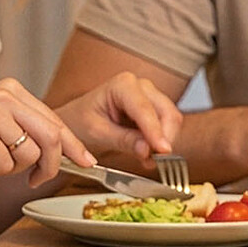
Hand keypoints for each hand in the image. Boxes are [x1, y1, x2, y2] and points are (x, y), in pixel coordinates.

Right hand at [0, 78, 93, 186]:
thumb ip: (23, 128)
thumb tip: (60, 152)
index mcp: (12, 90)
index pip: (54, 120)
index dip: (73, 145)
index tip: (87, 161)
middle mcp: (5, 96)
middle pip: (51, 137)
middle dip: (50, 166)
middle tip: (36, 180)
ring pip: (29, 155)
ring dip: (9, 168)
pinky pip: (4, 165)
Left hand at [55, 71, 181, 166]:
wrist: (75, 122)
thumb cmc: (80, 121)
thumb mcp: (97, 133)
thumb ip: (123, 141)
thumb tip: (147, 150)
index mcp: (123, 85)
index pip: (145, 109)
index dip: (156, 132)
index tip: (163, 151)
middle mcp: (141, 86)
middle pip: (167, 112)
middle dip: (164, 138)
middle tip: (155, 161)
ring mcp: (150, 97)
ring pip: (171, 120)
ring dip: (164, 143)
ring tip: (148, 160)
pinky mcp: (154, 111)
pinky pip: (167, 128)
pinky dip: (161, 144)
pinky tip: (149, 156)